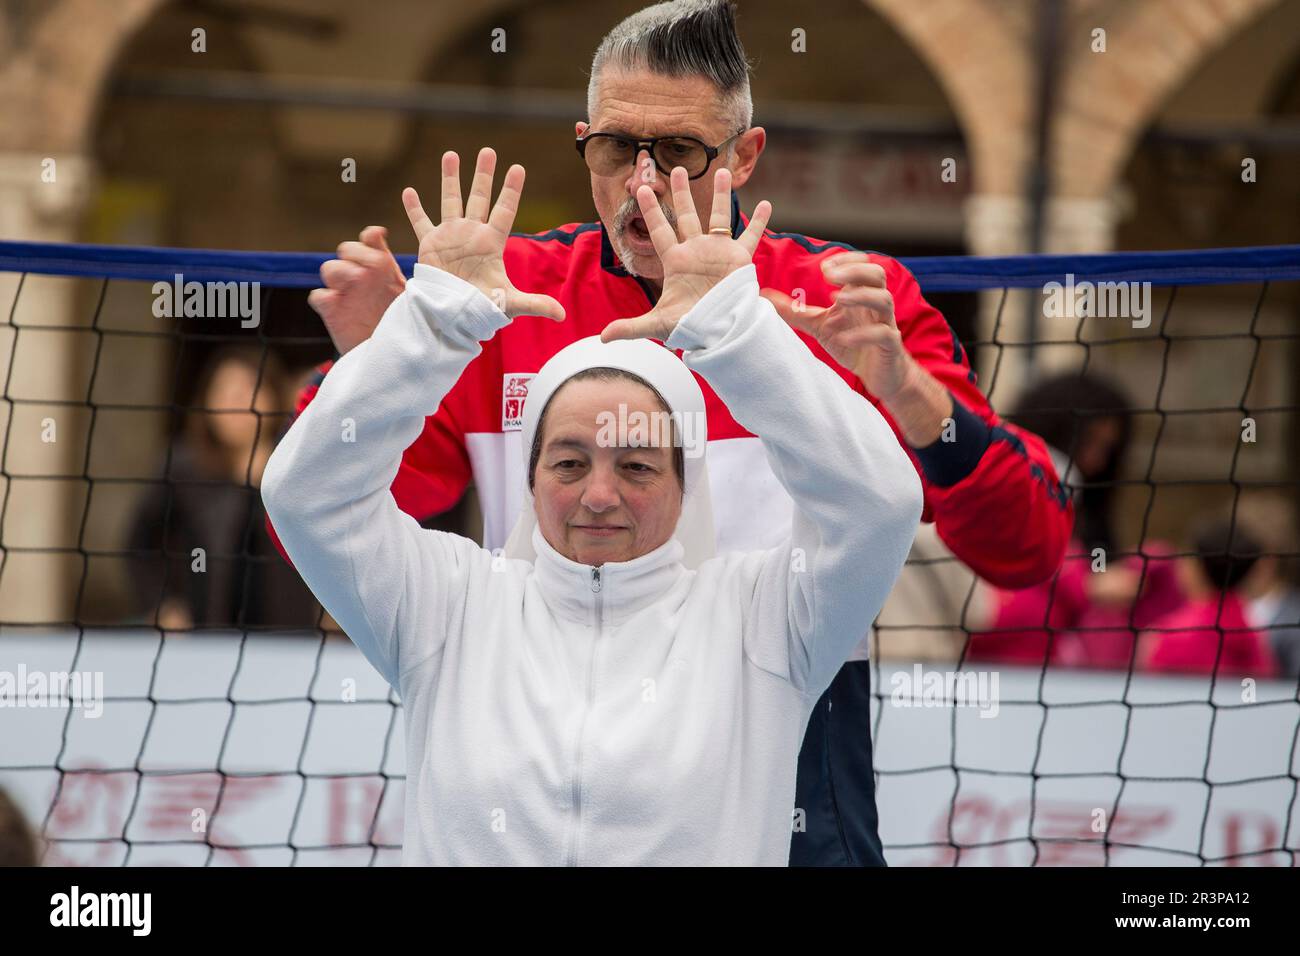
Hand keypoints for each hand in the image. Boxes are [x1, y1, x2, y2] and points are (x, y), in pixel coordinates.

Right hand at [309, 225, 405, 354]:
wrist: (393, 352)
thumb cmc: (404, 320)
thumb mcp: (410, 295)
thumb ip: (400, 271)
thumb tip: (389, 245)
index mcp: (380, 266)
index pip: (369, 240)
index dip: (371, 237)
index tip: (379, 237)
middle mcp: (360, 274)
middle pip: (347, 249)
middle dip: (356, 255)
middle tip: (368, 272)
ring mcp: (344, 291)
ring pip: (330, 268)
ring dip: (341, 274)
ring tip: (357, 286)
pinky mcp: (331, 309)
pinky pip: (319, 296)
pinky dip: (325, 297)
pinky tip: (338, 303)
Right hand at [401, 147, 564, 321]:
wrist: (453, 315)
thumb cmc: (482, 308)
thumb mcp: (510, 302)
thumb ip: (536, 303)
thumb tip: (561, 315)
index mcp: (491, 242)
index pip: (504, 210)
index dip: (511, 190)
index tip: (518, 168)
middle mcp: (472, 233)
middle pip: (479, 197)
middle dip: (483, 174)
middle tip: (488, 151)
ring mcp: (451, 236)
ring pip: (451, 200)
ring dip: (451, 178)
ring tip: (451, 154)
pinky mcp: (431, 245)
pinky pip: (422, 222)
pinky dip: (414, 208)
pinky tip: (408, 191)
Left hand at [600, 167, 770, 341]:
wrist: (718, 332)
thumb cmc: (689, 327)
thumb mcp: (658, 324)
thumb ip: (631, 327)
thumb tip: (602, 338)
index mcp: (675, 261)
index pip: (659, 229)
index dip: (650, 210)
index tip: (641, 189)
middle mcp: (696, 251)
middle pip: (687, 215)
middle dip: (682, 193)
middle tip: (678, 169)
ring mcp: (718, 252)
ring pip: (719, 217)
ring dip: (721, 195)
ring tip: (722, 171)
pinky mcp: (739, 259)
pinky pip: (750, 236)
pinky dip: (759, 222)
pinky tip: (767, 204)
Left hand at [761, 251, 910, 400]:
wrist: (879, 376)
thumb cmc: (853, 345)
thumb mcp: (819, 325)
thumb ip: (796, 311)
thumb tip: (765, 296)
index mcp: (861, 295)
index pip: (862, 265)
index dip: (846, 261)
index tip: (824, 267)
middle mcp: (875, 306)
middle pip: (877, 275)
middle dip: (854, 271)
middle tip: (829, 276)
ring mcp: (885, 324)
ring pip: (884, 300)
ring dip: (860, 296)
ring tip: (837, 300)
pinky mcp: (889, 347)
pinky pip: (883, 334)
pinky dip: (863, 334)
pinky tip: (844, 338)